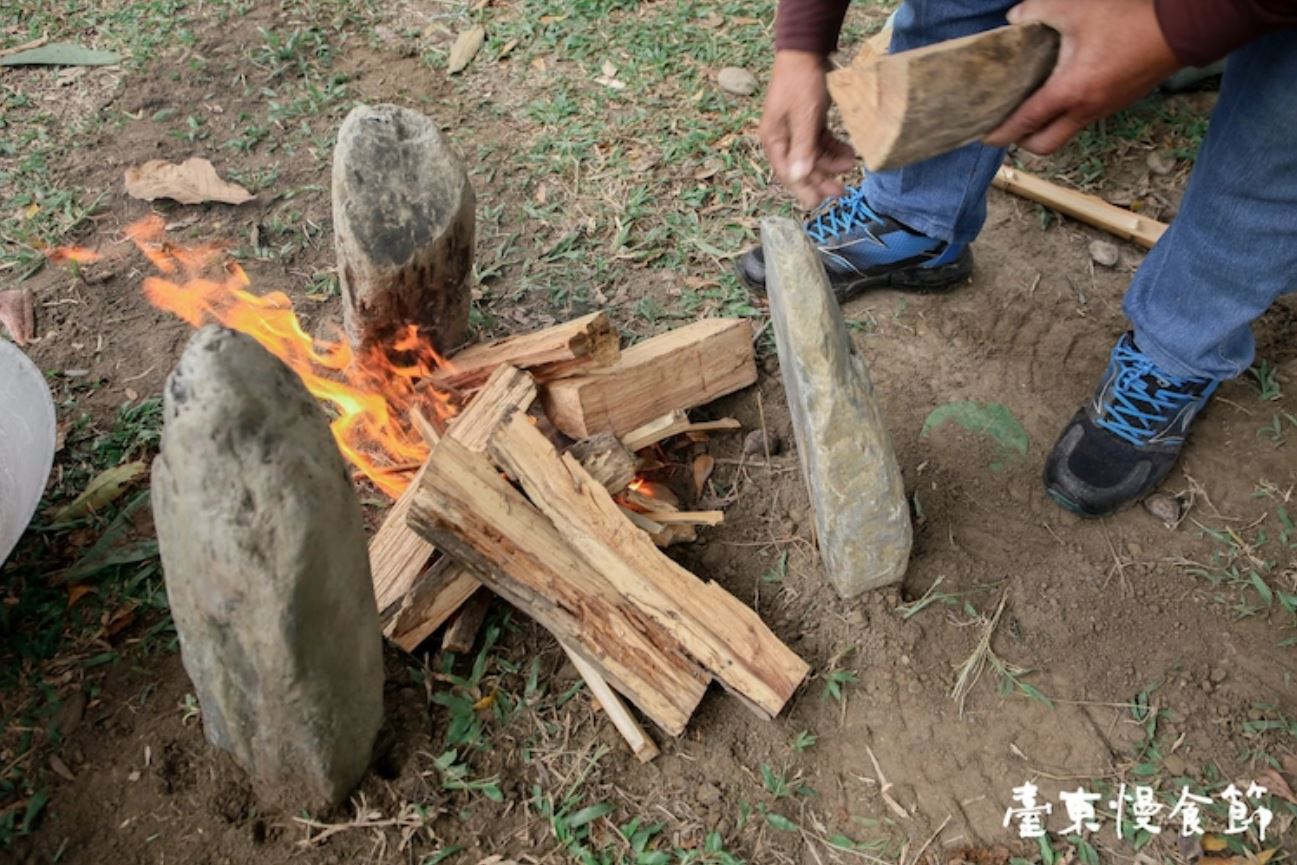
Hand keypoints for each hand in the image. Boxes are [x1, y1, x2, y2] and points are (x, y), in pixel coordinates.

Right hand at [759, 50, 856, 207]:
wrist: (805, 51)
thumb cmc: (801, 83)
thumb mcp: (804, 116)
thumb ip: (803, 148)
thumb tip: (799, 178)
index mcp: (774, 139)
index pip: (787, 172)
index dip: (803, 188)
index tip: (818, 203)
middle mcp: (782, 137)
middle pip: (802, 166)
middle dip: (821, 178)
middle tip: (841, 191)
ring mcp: (795, 129)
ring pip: (813, 155)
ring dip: (831, 162)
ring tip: (850, 164)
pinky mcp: (808, 120)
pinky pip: (820, 141)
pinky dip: (833, 148)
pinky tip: (847, 151)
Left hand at [984, 0, 1180, 154]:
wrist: (1182, 29)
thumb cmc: (1129, 19)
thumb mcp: (1076, 8)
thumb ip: (1037, 11)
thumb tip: (1014, 19)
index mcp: (1070, 92)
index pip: (1025, 123)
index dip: (1000, 133)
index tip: (984, 136)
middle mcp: (1086, 110)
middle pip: (1044, 145)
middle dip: (1022, 141)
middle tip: (1010, 122)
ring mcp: (1104, 110)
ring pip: (1065, 134)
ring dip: (1046, 128)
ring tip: (1032, 106)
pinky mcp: (1118, 103)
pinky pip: (1084, 120)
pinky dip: (1067, 115)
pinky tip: (1062, 91)